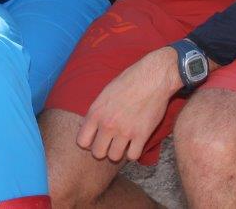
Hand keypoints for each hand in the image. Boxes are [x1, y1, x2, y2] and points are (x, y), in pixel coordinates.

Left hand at [76, 47, 181, 162]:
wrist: (153, 77)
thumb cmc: (129, 81)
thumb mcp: (105, 93)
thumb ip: (97, 112)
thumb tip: (90, 126)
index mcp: (96, 112)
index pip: (82, 141)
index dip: (89, 142)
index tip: (96, 139)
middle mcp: (108, 124)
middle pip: (98, 153)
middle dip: (103, 149)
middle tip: (110, 142)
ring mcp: (125, 131)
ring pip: (114, 157)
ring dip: (119, 151)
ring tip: (123, 143)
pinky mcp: (142, 135)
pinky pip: (133, 156)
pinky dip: (134, 152)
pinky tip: (135, 143)